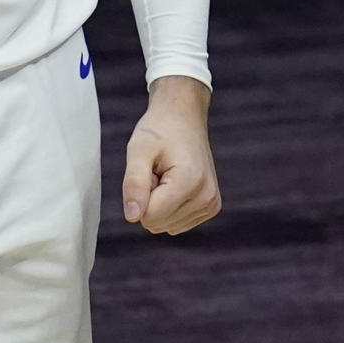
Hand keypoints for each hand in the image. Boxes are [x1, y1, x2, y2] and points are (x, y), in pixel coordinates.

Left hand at [122, 76, 220, 235]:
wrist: (184, 116)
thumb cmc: (159, 130)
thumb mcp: (138, 150)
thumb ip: (134, 184)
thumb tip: (132, 218)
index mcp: (190, 182)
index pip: (149, 216)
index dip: (140, 193)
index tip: (149, 169)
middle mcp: (206, 197)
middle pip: (157, 223)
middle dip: (149, 199)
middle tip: (156, 170)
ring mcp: (211, 204)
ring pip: (166, 226)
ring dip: (158, 203)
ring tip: (165, 174)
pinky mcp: (210, 207)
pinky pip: (176, 223)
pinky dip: (169, 206)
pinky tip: (174, 182)